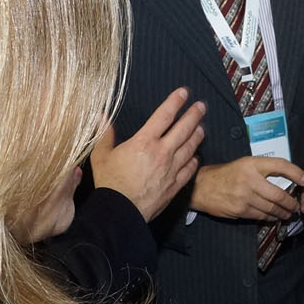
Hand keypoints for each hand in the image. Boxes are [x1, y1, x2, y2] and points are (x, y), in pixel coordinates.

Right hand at [89, 88, 205, 220]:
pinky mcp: (174, 185)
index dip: (175, 102)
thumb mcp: (102, 155)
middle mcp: (161, 153)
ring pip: (190, 148)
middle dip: (194, 115)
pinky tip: (196, 156)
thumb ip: (105, 134)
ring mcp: (171, 169)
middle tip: (201, 106)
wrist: (120, 211)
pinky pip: (189, 170)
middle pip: (183, 129)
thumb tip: (101, 116)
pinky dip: (194, 161)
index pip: (164, 116)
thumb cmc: (110, 183)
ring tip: (202, 127)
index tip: (183, 93)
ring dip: (197, 135)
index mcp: (144, 142)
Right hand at [190, 156, 303, 221]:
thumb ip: (262, 169)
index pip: (280, 165)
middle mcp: (249, 179)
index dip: (296, 173)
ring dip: (283, 212)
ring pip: (271, 208)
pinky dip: (270, 217)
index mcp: (251, 164)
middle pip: (278, 194)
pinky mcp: (240, 209)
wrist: (202, 186)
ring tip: (288, 213)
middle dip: (291, 203)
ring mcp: (244, 196)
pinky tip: (274, 217)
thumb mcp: (243, 164)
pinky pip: (261, 215)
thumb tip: (285, 179)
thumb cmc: (225, 174)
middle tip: (296, 206)